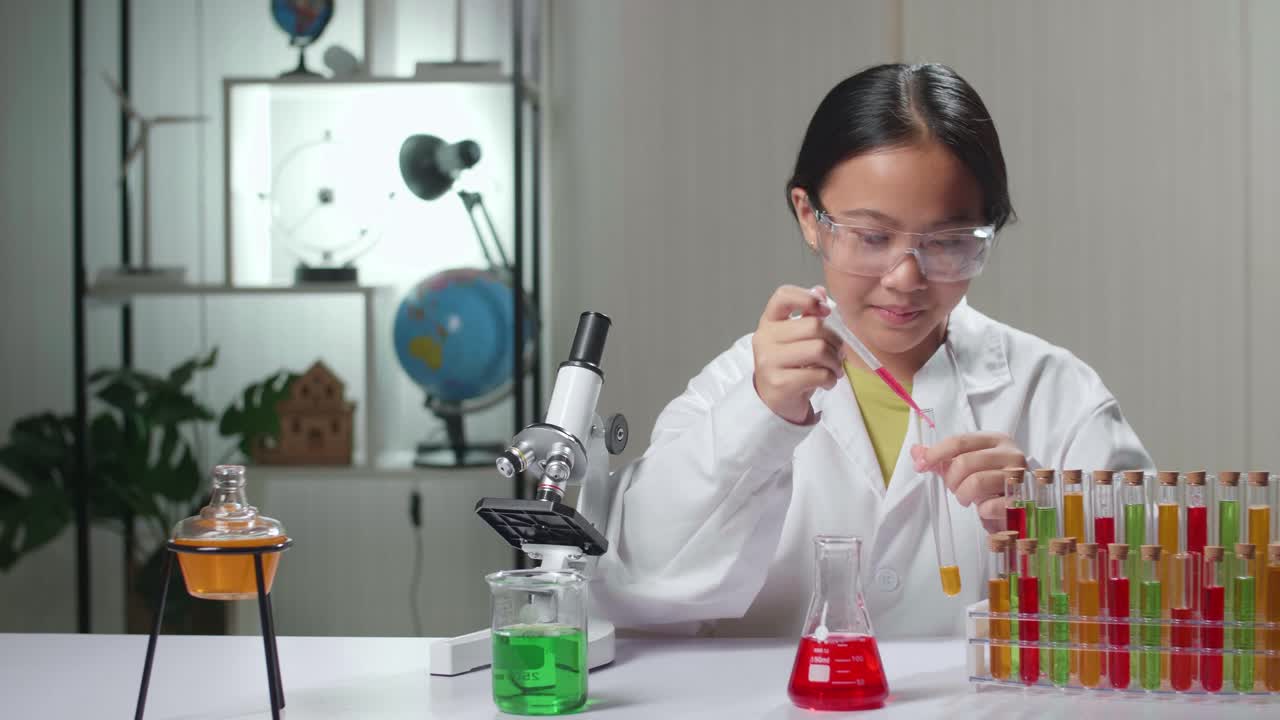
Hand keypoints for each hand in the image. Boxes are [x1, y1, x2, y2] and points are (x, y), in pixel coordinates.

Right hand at [752, 285, 843, 424]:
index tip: (825, 311)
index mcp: (769, 322)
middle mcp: (764, 338)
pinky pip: (818, 374)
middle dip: (834, 340)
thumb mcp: (796, 338)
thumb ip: (808, 315)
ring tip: (834, 369)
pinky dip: (830, 379)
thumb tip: (820, 290)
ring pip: (818, 349)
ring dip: (835, 361)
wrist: (773, 401)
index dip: (807, 298)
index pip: (783, 296)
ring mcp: (769, 361)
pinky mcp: (780, 383)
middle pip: (813, 326)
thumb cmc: (790, 365)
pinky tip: (827, 382)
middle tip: (838, 353)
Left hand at [911, 433, 1025, 534]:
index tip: (921, 466)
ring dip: (963, 495)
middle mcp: (1010, 454)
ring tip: (967, 498)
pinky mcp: (1022, 500)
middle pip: (964, 462)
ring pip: (976, 482)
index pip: (958, 441)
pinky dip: (982, 510)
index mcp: (996, 440)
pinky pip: (991, 505)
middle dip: (951, 480)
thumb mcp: (968, 466)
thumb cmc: (991, 482)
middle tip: (954, 488)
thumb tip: (916, 451)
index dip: (935, 454)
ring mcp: (1019, 477)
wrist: (1021, 505)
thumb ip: (943, 459)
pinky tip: (985, 509)